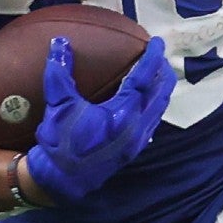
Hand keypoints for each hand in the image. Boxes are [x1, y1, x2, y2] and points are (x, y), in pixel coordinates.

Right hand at [25, 36, 175, 203]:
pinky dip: (155, 106)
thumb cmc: (61, 143)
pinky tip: (149, 102)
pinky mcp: (133, 150)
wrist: (61, 180)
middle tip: (161, 55)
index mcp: (123, 114)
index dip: (151, 58)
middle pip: (160, 94)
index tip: (156, 41)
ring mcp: (137, 141)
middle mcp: (137, 127)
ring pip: (159, 109)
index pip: (143, 79)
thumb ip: (60, 72)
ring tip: (159, 74)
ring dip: (161, 90)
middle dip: (163, 73)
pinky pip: (153, 122)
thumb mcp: (58, 105)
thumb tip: (59, 41)